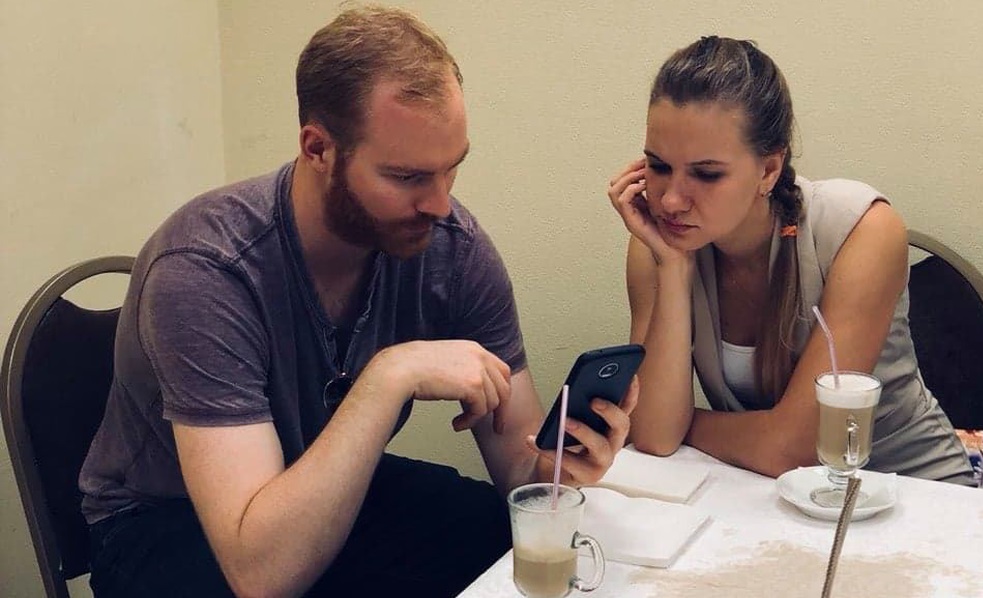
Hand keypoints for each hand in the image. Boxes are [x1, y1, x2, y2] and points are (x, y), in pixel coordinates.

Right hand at [369, 340, 511, 432]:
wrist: (400, 369)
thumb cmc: (414, 367)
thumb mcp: (446, 361)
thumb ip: (463, 369)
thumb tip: (473, 390)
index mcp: (474, 348)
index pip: (502, 371)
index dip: (502, 391)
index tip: (499, 406)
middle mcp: (479, 356)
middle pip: (504, 388)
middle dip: (501, 410)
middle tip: (496, 426)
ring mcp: (478, 370)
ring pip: (492, 402)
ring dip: (477, 417)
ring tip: (460, 422)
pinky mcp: (472, 385)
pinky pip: (480, 411)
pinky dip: (469, 421)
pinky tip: (456, 423)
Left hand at [527, 376, 639, 485]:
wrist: (553, 471)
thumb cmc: (567, 441)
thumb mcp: (574, 419)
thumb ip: (578, 406)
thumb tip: (571, 390)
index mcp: (612, 426)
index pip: (627, 407)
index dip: (631, 392)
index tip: (629, 375)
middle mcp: (613, 443)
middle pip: (621, 426)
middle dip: (610, 411)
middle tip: (593, 401)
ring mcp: (603, 461)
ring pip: (600, 446)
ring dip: (583, 431)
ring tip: (564, 421)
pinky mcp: (587, 475)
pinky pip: (571, 462)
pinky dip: (551, 450)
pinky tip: (533, 440)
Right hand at [607, 159, 690, 267]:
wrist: (677, 252)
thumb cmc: (676, 229)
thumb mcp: (670, 203)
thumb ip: (664, 189)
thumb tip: (668, 169)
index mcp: (636, 203)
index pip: (622, 180)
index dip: (631, 167)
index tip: (645, 160)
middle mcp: (629, 209)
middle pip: (614, 183)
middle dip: (628, 169)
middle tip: (644, 165)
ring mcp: (629, 216)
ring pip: (613, 191)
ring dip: (628, 178)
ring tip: (643, 175)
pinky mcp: (632, 222)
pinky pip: (622, 201)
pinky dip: (631, 189)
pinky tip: (645, 185)